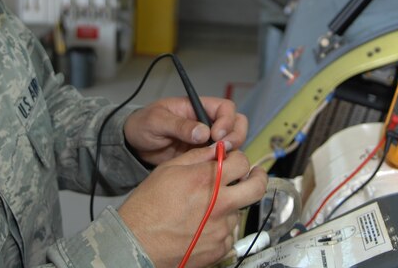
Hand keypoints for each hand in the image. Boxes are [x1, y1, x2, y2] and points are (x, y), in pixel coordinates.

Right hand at [118, 145, 267, 267]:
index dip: (238, 158)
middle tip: (254, 175)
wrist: (138, 242)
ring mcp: (222, 228)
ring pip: (240, 210)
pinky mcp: (220, 247)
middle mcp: (220, 203)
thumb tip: (217, 149)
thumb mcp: (168, 169)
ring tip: (208, 208)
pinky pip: (230, 233)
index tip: (234, 161)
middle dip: (259, 177)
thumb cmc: (148, 206)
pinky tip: (203, 226)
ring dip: (231, 205)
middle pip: (257, 187)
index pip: (242, 162)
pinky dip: (221, 227)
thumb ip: (197, 156)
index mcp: (207, 179)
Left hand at [124, 96, 247, 166]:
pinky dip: (222, 163)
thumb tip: (204, 132)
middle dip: (235, 136)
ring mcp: (207, 139)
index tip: (216, 135)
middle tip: (223, 149)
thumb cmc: (143, 124)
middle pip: (236, 124)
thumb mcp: (157, 121)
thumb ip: (179, 125)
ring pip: (232, 142)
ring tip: (217, 160)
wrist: (134, 145)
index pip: (225, 108)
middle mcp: (206, 121)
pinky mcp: (203, 155)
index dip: (226, 120)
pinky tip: (213, 170)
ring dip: (231, 151)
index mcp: (197, 107)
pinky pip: (221, 158)